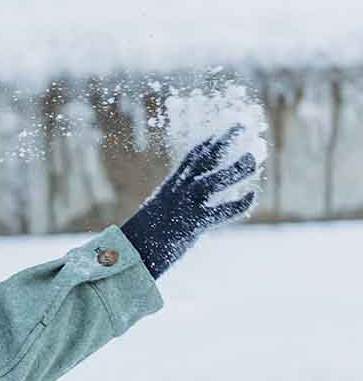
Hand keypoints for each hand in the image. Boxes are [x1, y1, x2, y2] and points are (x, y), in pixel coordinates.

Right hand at [121, 123, 258, 279]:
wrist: (127, 255)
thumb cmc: (138, 242)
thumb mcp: (154, 220)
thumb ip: (169, 212)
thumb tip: (175, 213)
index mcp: (169, 190)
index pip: (190, 160)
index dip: (207, 144)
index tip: (220, 133)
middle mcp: (176, 193)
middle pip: (203, 161)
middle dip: (223, 141)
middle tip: (242, 125)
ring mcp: (183, 207)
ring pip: (212, 181)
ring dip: (235, 169)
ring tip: (254, 157)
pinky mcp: (191, 225)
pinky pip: (220, 213)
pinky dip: (238, 205)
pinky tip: (251, 196)